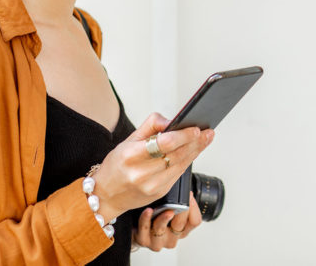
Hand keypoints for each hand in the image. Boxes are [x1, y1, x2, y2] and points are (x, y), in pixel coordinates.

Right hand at [91, 113, 213, 220]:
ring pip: (181, 165)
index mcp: (131, 156)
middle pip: (176, 155)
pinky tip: (194, 152)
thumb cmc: (117, 164)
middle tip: (208, 132)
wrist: (106, 194)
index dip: (183, 136)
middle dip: (195, 142)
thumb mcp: (128, 140)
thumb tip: (171, 120)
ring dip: (196, 151)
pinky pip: (178, 174)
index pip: (163, 144)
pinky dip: (188, 161)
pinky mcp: (159, 193)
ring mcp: (151, 186)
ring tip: (206, 139)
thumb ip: (151, 126)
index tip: (195, 128)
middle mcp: (141, 174)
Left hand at [133, 191, 203, 251]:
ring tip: (165, 210)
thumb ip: (178, 200)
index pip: (195, 221)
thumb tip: (184, 189)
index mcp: (182, 230)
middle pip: (180, 225)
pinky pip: (144, 230)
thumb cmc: (156, 217)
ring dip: (163, 218)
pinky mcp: (143, 241)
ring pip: (162, 229)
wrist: (136, 229)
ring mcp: (157, 241)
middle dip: (180, 212)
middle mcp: (172, 238)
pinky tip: (148, 211)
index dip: (193, 208)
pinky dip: (146, 219)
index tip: (189, 195)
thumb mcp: (171, 208)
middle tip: (178, 202)